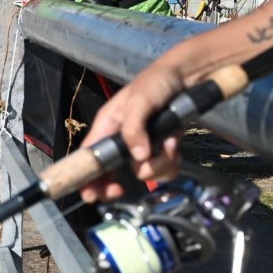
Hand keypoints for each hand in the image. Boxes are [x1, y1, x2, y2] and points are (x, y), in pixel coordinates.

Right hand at [78, 66, 184, 202]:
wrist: (187, 77)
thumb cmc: (155, 83)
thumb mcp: (139, 101)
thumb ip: (134, 128)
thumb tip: (138, 158)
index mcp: (107, 126)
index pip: (89, 155)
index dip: (85, 176)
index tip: (89, 194)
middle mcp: (122, 138)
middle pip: (111, 172)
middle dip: (117, 182)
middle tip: (121, 189)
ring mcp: (143, 145)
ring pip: (145, 171)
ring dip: (159, 164)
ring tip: (168, 145)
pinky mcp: (162, 148)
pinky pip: (165, 169)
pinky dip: (173, 161)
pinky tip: (175, 144)